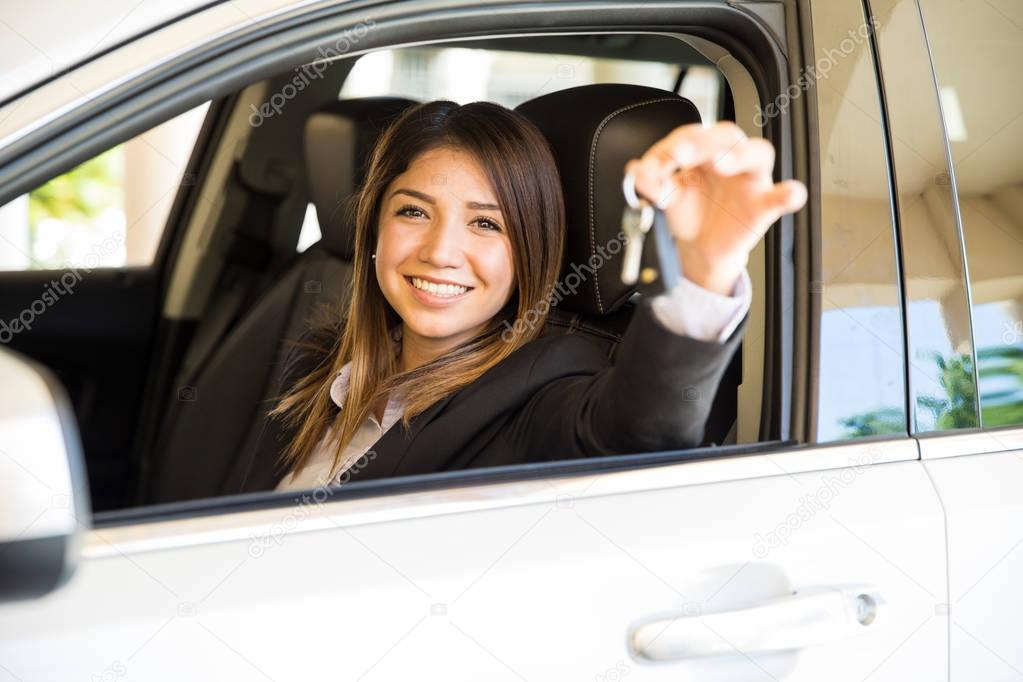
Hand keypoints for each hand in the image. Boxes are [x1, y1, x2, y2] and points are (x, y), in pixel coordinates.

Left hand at [625, 122, 806, 295]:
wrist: (700, 248)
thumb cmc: (689, 213)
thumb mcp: (666, 199)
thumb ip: (652, 185)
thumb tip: (635, 172)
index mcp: (703, 151)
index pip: (691, 136)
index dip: (672, 146)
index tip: (653, 164)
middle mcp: (730, 158)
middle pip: (725, 135)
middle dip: (702, 142)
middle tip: (680, 154)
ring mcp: (750, 180)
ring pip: (757, 153)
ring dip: (739, 155)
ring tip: (722, 163)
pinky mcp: (764, 206)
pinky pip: (782, 196)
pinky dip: (789, 193)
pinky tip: (791, 193)